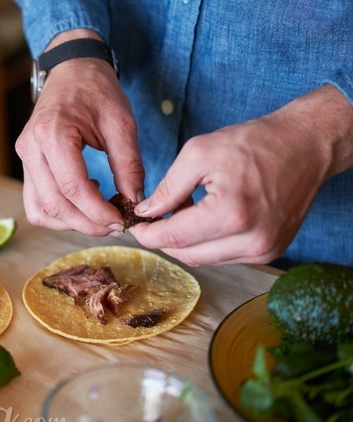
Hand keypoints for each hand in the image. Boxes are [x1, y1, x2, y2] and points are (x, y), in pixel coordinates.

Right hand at [15, 30, 144, 235]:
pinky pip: (37, 203)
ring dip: (71, 222)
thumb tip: (135, 203)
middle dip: (87, 223)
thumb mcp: (121, 123)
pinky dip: (59, 213)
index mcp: (52, 132)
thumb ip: (128, 165)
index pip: (72, 187)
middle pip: (54, 205)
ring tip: (100, 214)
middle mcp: (30, 148)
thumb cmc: (97, 89)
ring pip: (40, 210)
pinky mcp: (27, 164)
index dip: (98, 212)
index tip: (122, 221)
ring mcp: (24, 157)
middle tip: (116, 225)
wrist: (73, 68)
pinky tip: (82, 200)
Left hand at [131, 85, 352, 265]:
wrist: (305, 145)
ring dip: (185, 242)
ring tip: (182, 213)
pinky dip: (206, 242)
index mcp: (231, 215)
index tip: (135, 226)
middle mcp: (251, 240)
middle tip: (153, 219)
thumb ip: (168, 188)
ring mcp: (264, 250)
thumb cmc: (254, 143)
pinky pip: (223, 256)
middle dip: (164, 239)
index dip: (148, 234)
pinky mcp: (270, 251)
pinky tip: (204, 220)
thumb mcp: (199, 153)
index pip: (174, 238)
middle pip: (187, 254)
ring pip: (204, 259)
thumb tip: (146, 213)